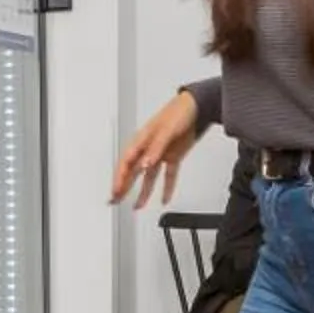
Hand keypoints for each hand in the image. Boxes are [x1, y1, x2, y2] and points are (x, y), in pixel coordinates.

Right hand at [112, 91, 201, 208]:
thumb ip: (155, 149)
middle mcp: (149, 148)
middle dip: (123, 187)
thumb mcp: (166, 130)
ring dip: (142, 191)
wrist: (199, 107)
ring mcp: (161, 153)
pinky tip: (164, 198)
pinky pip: (168, 175)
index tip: (115, 191)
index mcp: (142, 139)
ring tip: (137, 206)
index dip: (119, 178)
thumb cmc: (179, 111)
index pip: (127, 162)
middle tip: (114, 200)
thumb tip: (145, 165)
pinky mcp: (173, 156)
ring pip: (148, 176)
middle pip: (133, 171)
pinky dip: (167, 187)